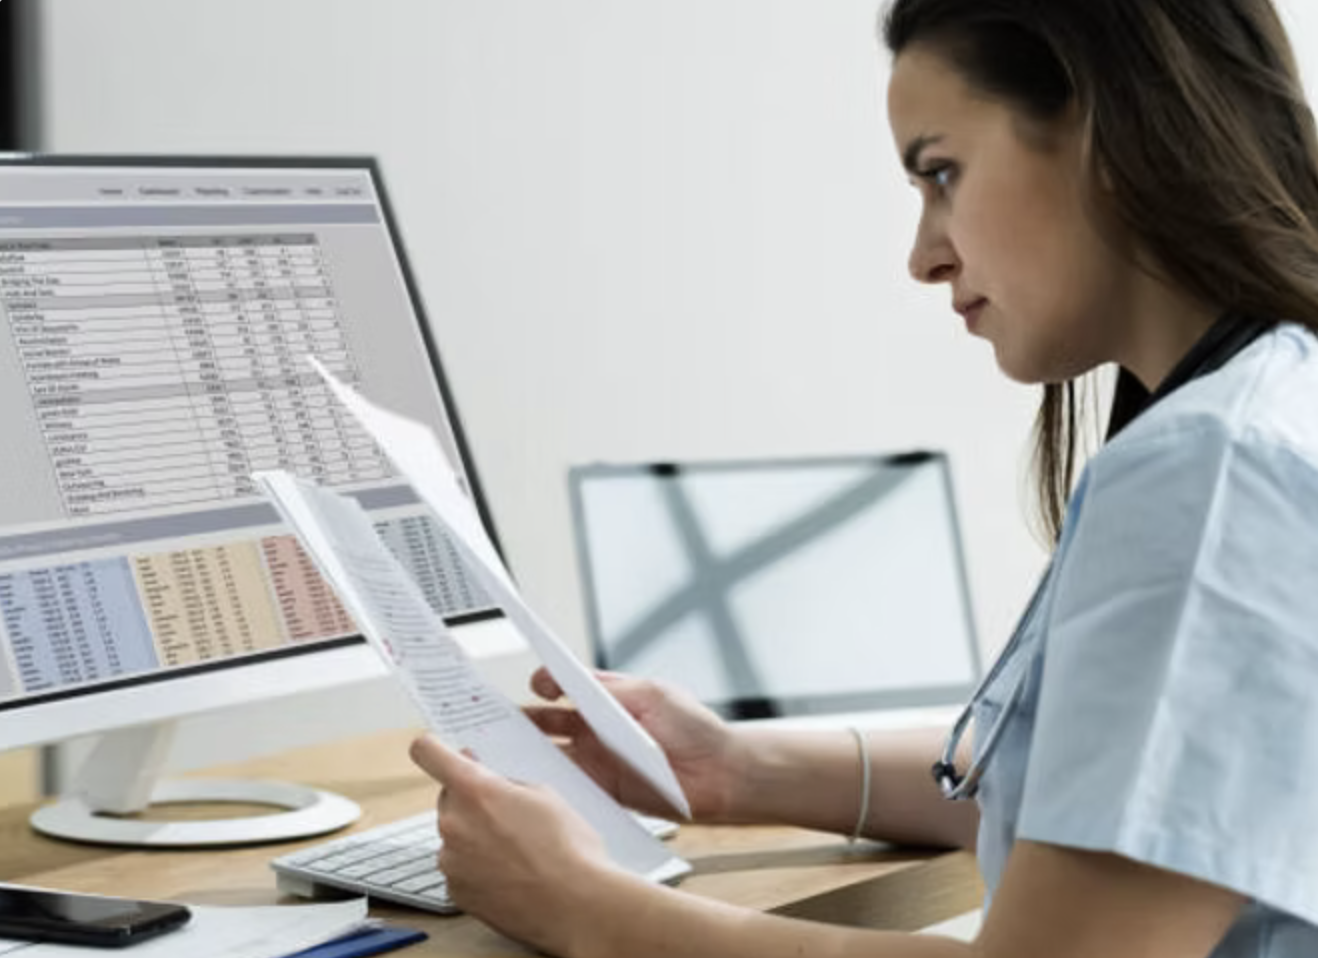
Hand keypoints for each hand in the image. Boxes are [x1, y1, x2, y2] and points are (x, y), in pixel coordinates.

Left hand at [409, 734, 619, 953]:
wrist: (576, 906)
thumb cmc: (568, 850)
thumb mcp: (544, 795)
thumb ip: (505, 782)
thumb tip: (486, 776)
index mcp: (475, 790)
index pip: (428, 753)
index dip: (433, 748)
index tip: (438, 751)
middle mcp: (454, 823)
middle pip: (448, 798)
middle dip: (471, 801)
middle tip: (506, 813)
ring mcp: (451, 861)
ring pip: (455, 835)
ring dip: (475, 836)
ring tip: (516, 850)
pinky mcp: (456, 891)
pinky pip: (459, 868)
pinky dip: (477, 867)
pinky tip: (510, 873)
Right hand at [524, 667, 743, 821]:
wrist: (721, 775)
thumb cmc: (695, 729)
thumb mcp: (652, 696)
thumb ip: (611, 691)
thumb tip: (573, 684)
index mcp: (610, 699)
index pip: (567, 685)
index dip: (546, 682)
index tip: (533, 682)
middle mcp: (598, 728)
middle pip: (549, 721)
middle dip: (522, 718)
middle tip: (496, 718)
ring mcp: (598, 760)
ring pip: (552, 754)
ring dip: (529, 753)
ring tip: (505, 752)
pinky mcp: (603, 790)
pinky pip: (569, 786)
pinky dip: (549, 784)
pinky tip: (534, 783)